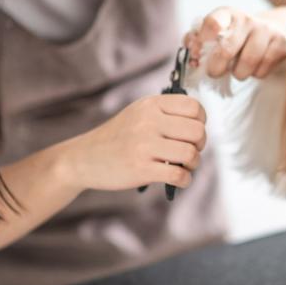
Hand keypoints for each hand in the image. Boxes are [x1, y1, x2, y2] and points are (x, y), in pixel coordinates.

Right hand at [62, 95, 206, 191]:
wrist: (84, 158)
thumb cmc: (119, 136)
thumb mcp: (139, 113)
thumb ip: (166, 113)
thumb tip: (200, 123)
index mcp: (151, 104)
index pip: (194, 107)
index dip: (201, 121)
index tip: (192, 132)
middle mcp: (148, 121)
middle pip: (197, 131)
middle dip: (200, 145)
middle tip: (190, 151)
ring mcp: (144, 145)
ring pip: (190, 154)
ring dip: (194, 164)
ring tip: (185, 166)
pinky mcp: (141, 169)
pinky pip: (178, 175)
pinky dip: (185, 180)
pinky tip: (179, 179)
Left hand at [184, 7, 285, 79]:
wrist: (271, 33)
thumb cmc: (236, 38)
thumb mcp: (215, 35)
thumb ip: (196, 42)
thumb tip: (191, 54)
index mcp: (227, 14)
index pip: (212, 23)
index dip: (202, 42)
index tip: (198, 55)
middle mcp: (247, 19)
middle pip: (226, 49)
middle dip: (216, 68)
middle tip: (215, 72)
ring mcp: (266, 31)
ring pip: (248, 62)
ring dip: (239, 73)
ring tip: (238, 70)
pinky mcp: (282, 45)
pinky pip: (263, 69)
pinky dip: (256, 74)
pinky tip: (255, 68)